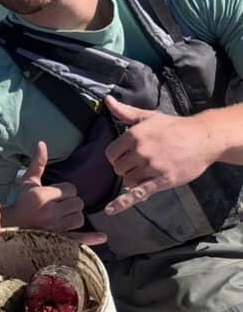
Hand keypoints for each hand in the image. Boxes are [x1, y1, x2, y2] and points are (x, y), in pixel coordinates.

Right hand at [5, 142, 105, 245]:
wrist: (12, 226)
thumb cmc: (22, 202)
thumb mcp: (29, 182)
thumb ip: (39, 163)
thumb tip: (42, 143)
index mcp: (43, 196)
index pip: (70, 189)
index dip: (65, 191)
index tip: (55, 195)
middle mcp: (50, 212)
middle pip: (78, 204)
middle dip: (71, 203)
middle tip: (60, 205)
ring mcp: (55, 228)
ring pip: (79, 219)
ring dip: (74, 217)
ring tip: (62, 217)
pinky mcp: (58, 240)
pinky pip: (79, 239)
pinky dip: (92, 238)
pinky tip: (103, 237)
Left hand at [104, 95, 212, 214]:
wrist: (203, 138)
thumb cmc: (174, 126)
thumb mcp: (148, 116)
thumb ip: (125, 112)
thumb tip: (107, 100)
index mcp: (135, 135)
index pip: (111, 153)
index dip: (116, 156)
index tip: (125, 156)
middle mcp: (141, 151)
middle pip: (118, 168)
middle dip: (125, 167)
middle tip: (139, 162)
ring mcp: (152, 166)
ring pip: (128, 180)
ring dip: (133, 178)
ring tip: (148, 170)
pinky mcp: (163, 180)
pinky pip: (138, 193)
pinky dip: (123, 202)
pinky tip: (111, 210)